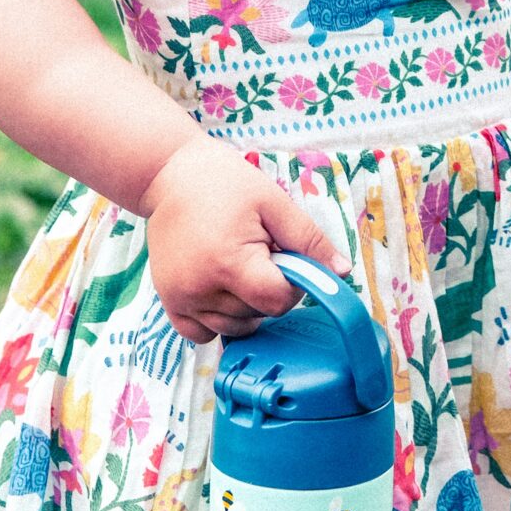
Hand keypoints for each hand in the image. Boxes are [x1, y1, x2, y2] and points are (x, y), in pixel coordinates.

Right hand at [138, 133, 350, 342]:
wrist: (170, 176)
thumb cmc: (225, 183)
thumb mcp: (275, 203)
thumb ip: (310, 240)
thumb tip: (342, 271)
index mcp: (230, 263)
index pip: (277, 301)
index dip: (293, 284)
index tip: (286, 258)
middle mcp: (200, 289)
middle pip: (257, 315)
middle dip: (268, 290)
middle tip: (259, 252)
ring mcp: (181, 299)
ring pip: (232, 328)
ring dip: (246, 307)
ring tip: (238, 266)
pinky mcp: (169, 302)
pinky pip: (201, 334)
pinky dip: (217, 320)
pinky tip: (220, 288)